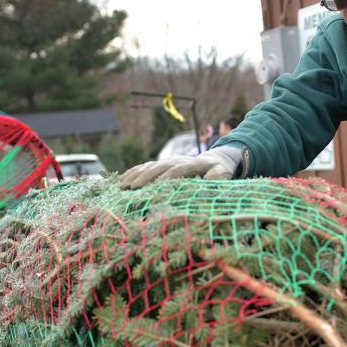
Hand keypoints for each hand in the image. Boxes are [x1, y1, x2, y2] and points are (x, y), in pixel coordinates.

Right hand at [119, 147, 239, 189]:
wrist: (215, 158)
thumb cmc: (220, 170)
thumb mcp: (224, 173)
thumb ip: (218, 176)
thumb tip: (210, 181)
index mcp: (194, 164)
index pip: (180, 169)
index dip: (169, 176)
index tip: (158, 184)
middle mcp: (179, 160)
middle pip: (160, 167)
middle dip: (146, 176)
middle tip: (132, 188)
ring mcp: (169, 161)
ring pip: (149, 166)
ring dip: (135, 175)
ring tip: (122, 186)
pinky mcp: (163, 164)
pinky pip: (145, 167)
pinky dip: (133, 172)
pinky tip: (122, 180)